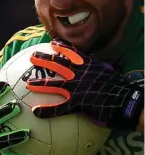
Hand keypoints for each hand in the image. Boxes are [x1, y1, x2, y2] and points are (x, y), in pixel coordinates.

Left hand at [27, 39, 143, 130]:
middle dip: (44, 59)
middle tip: (32, 56)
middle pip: (58, 64)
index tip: (52, 42)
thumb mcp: (111, 72)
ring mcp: (77, 88)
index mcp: (89, 65)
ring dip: (40, 84)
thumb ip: (102, 69)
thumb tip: (105, 66)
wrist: (127, 101)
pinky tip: (36, 112)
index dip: (62, 47)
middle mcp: (80, 74)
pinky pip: (58, 108)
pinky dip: (47, 110)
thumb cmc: (121, 88)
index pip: (73, 52)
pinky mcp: (77, 103)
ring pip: (54, 84)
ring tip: (28, 83)